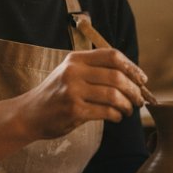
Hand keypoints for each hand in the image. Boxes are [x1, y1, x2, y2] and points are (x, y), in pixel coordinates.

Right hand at [16, 48, 146, 140]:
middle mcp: (73, 71)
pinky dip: (116, 115)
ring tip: (128, 110)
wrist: (29, 114)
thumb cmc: (56, 94)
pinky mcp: (73, 110)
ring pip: (113, 95)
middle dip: (134, 90)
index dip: (132, 67)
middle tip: (139, 100)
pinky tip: (116, 117)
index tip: (142, 79)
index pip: (112, 56)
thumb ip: (95, 70)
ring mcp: (72, 91)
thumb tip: (133, 77)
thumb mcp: (70, 72)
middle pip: (117, 76)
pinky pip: (105, 111)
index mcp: (76, 59)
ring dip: (127, 105)